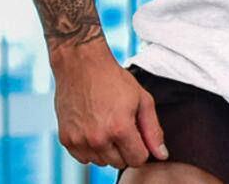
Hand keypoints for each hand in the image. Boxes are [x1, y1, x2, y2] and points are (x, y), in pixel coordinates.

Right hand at [52, 41, 168, 169]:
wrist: (82, 65)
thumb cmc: (113, 79)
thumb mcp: (142, 99)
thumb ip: (153, 130)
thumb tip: (162, 155)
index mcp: (120, 129)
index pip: (137, 159)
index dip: (141, 147)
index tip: (137, 133)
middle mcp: (99, 139)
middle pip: (119, 163)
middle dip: (124, 148)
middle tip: (120, 124)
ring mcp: (80, 141)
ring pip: (101, 162)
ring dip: (106, 149)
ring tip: (106, 123)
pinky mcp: (66, 140)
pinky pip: (83, 158)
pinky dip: (90, 148)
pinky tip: (92, 127)